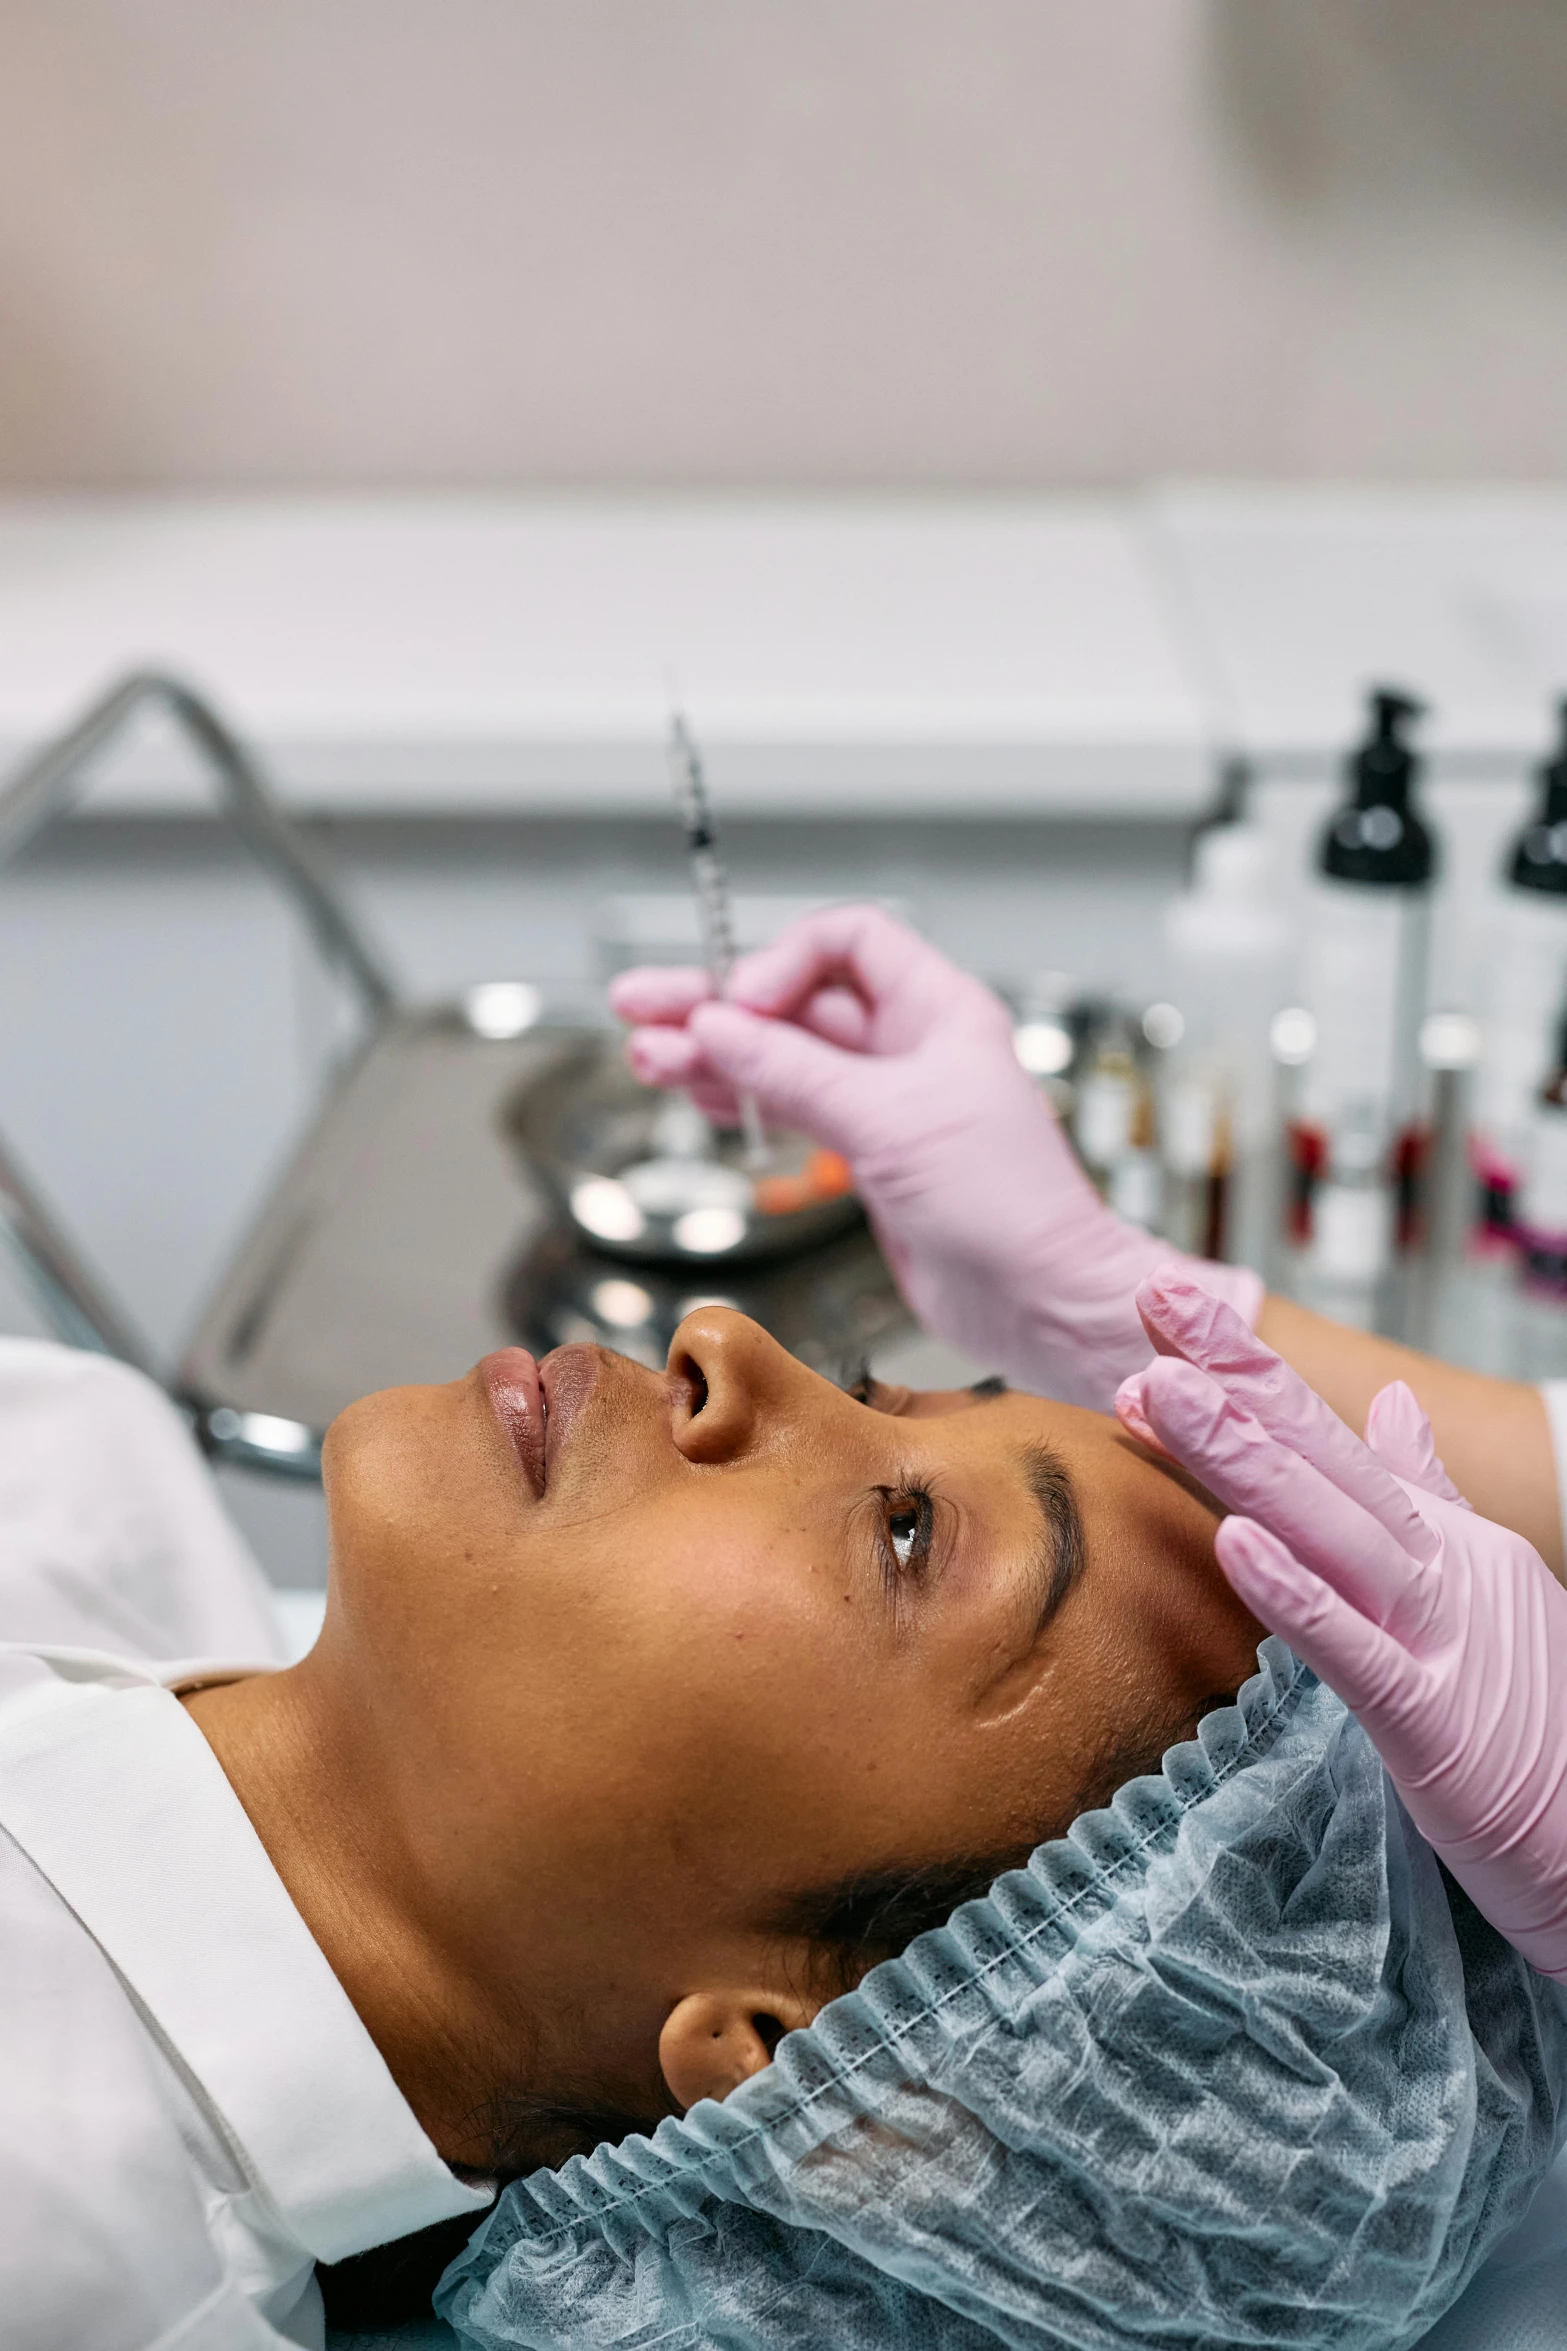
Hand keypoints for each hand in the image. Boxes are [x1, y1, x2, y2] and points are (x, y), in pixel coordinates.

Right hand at [609, 905, 1259, 1408]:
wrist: (1040, 1300)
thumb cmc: (1009, 1204)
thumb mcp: (889, 1122)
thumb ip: (796, 1072)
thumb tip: (718, 1026)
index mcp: (938, 1010)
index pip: (846, 943)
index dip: (783, 961)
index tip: (736, 1002)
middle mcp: (911, 1047)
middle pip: (797, 1000)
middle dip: (717, 1003)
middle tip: (641, 1005)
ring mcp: (886, 1102)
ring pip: (784, 1057)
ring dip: (716, 1055)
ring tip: (649, 1058)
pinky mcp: (869, 1155)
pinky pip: (793, 1107)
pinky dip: (743, 1100)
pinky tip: (698, 1094)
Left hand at [1117, 1270, 1566, 1981]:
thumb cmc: (1532, 1723)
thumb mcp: (1478, 1584)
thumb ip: (1427, 1493)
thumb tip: (1389, 1402)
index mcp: (1435, 1538)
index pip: (1322, 1439)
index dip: (1244, 1373)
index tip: (1166, 1309)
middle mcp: (1437, 1567)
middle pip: (1316, 1459)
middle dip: (1229, 1377)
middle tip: (1153, 1295)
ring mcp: (1439, 1636)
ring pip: (1327, 1530)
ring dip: (1241, 1459)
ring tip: (1164, 1392)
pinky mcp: (1436, 1721)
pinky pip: (1356, 1654)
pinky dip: (1298, 1597)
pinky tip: (1237, 1544)